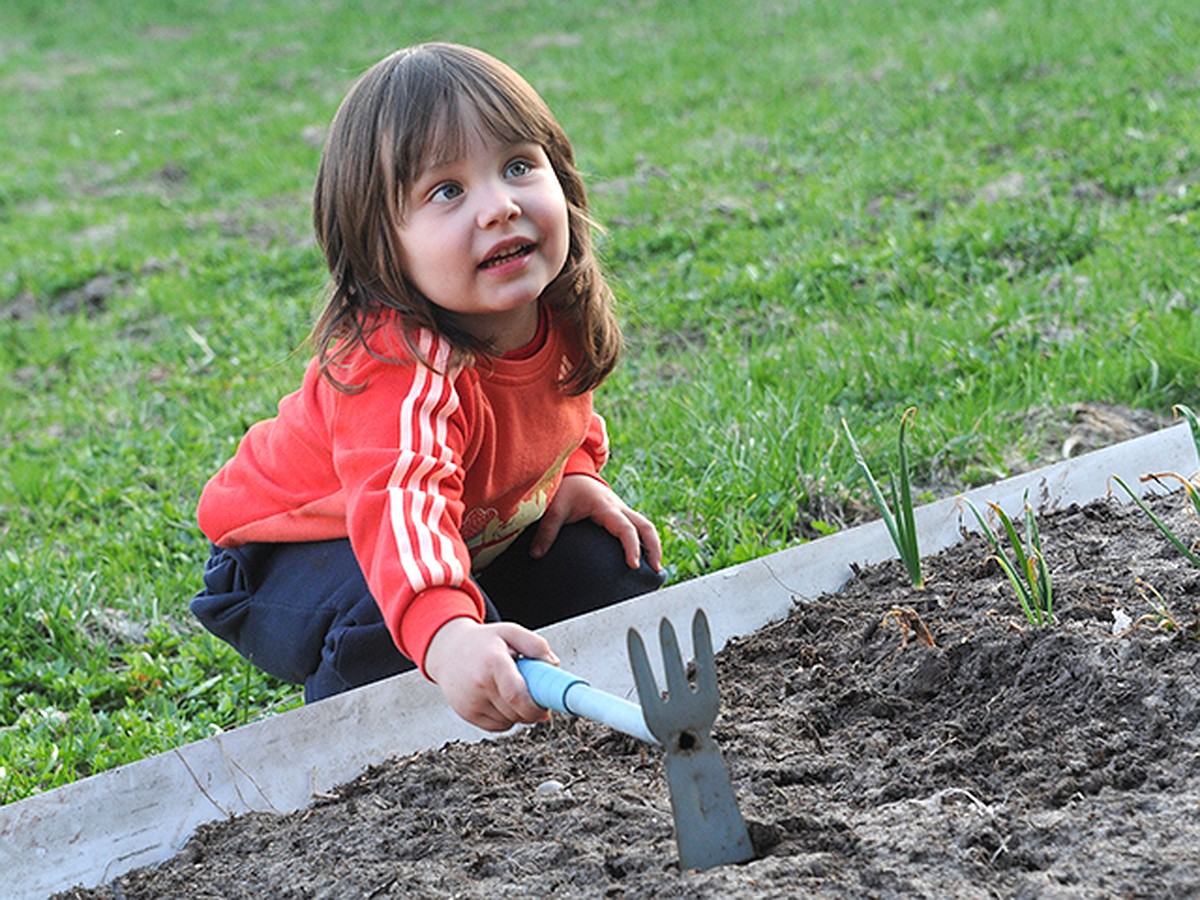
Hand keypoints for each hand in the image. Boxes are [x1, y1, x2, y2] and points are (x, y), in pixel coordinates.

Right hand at [423, 617, 557, 731]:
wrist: (448, 650)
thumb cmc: (481, 642)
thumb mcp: (509, 632)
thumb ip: (535, 644)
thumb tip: (553, 664)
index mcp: (493, 662)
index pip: (517, 695)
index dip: (535, 707)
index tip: (546, 707)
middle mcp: (479, 684)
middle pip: (515, 712)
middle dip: (531, 711)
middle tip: (535, 697)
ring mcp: (470, 702)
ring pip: (508, 722)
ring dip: (518, 714)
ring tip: (513, 691)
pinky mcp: (466, 713)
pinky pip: (496, 726)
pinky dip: (506, 719)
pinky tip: (502, 700)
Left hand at [529, 474, 662, 571]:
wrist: (572, 473)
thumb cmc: (564, 489)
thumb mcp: (554, 508)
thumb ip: (546, 531)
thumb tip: (535, 555)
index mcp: (605, 507)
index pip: (625, 528)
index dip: (632, 546)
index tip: (634, 565)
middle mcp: (618, 508)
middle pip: (645, 526)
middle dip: (654, 548)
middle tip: (656, 570)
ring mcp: (621, 510)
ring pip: (645, 526)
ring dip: (653, 546)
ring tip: (655, 569)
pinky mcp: (620, 514)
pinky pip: (638, 527)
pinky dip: (644, 542)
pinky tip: (643, 560)